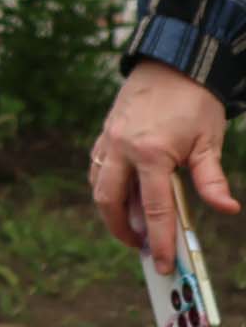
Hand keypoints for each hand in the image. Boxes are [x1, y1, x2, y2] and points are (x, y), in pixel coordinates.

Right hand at [93, 59, 238, 269]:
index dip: (161, 240)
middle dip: (121, 230)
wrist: (171, 63)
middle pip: (110, 202)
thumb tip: (227, 209)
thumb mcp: (209, 141)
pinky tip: (123, 195)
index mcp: (150, 153)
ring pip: (98, 186)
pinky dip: (107, 187)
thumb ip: (212, 178)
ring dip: (111, 210)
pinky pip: (98, 168)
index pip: (153, 209)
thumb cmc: (193, 101)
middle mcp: (122, 149)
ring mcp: (108, 140)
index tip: (165, 264)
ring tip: (131, 225)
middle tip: (140, 247)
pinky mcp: (105, 133)